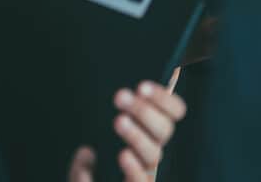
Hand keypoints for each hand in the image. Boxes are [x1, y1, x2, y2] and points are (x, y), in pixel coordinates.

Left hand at [67, 82, 186, 181]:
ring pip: (154, 154)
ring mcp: (147, 173)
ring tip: (119, 121)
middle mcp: (152, 153)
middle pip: (164, 130)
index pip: (174, 112)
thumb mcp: (88, 159)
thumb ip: (88, 150)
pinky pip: (142, 180)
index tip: (142, 87)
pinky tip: (123, 155)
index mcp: (151, 134)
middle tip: (120, 97)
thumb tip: (87, 154)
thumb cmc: (96, 176)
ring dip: (137, 136)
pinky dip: (134, 168)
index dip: (163, 99)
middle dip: (144, 111)